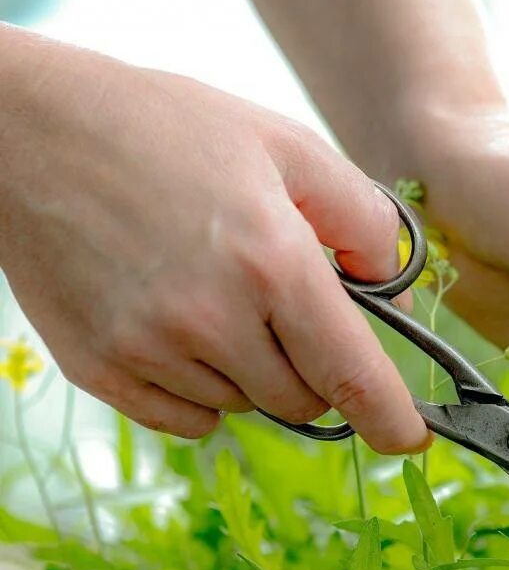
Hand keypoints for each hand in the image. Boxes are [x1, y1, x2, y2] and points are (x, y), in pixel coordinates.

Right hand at [0, 29, 427, 452]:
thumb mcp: (287, 147)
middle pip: (302, 401)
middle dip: (316, 369)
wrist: (31, 130)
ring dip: (256, 372)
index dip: (390, 418)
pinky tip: (183, 329)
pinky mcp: (99, 370)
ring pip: (246, 408)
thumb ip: (362, 218)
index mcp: (271, 262)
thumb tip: (395, 289)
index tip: (410, 440)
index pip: (351, 374)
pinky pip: (188, 419)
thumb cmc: (167, 129)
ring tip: (219, 295)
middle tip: (290, 310)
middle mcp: (211, 319)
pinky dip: (204, 391)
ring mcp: (148, 351)